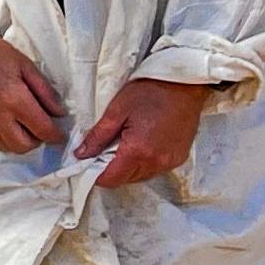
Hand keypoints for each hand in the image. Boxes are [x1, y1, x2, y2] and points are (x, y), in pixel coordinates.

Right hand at [0, 25, 65, 155]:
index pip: (43, 130)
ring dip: (16, 141)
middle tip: (37, 128)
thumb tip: (59, 112)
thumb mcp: (25, 64)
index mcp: (16, 100)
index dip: (56, 136)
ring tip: (19, 127)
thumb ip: (44, 91)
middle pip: (23, 146)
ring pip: (3, 147)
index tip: (59, 134)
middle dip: (35, 141)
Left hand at [77, 75, 215, 188]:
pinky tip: (142, 144)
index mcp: (138, 150)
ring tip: (125, 143)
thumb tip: (80, 154)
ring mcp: (170, 162)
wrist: (184, 84)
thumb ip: (97, 136)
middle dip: (112, 169)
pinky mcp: (179, 158)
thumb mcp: (117, 110)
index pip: (111, 179)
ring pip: (141, 176)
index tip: (88, 163)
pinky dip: (145, 162)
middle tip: (106, 147)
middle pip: (126, 179)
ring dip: (129, 167)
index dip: (96, 175)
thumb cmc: (150, 92)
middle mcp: (157, 162)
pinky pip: (156, 169)